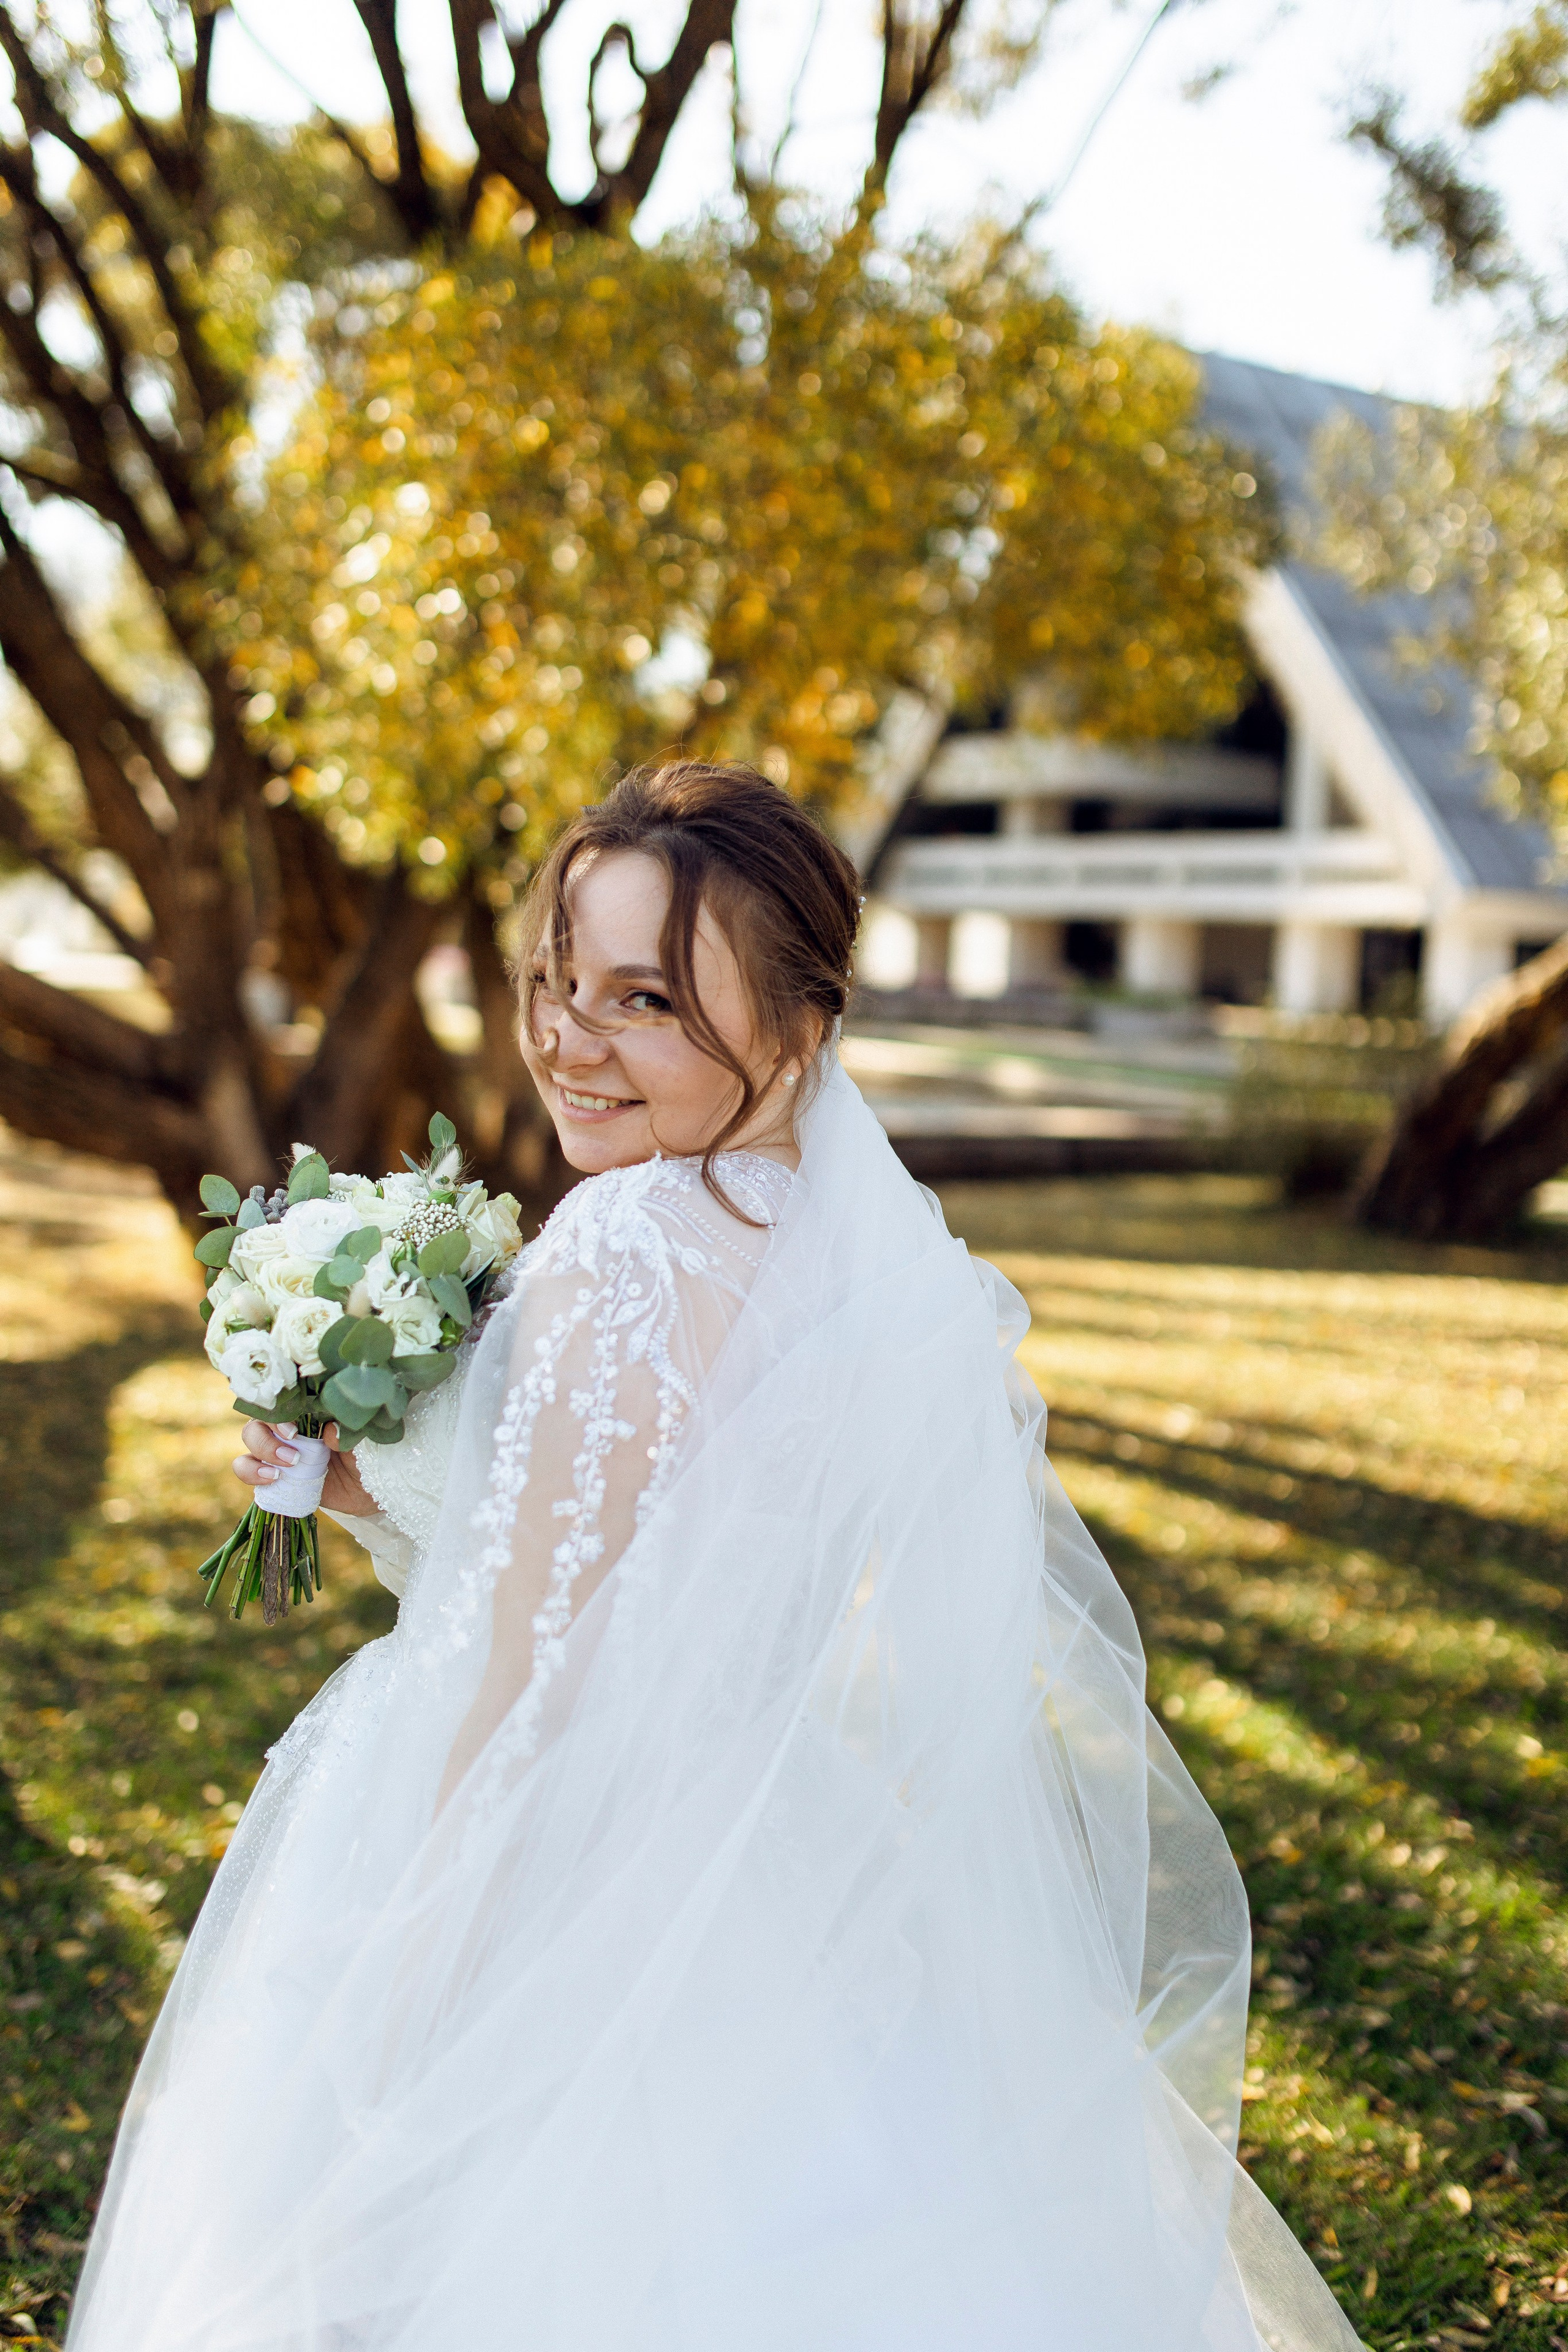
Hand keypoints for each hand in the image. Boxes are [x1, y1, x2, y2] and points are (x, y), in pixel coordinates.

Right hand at [233, 1421, 373, 1516]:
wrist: (367, 1491)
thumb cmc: (366, 1457)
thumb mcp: (362, 1442)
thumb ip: (346, 1433)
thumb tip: (330, 1432)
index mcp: (310, 1412)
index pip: (283, 1401)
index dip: (279, 1413)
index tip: (293, 1432)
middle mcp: (291, 1427)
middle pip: (260, 1419)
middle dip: (267, 1438)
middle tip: (292, 1457)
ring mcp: (279, 1449)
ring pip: (250, 1439)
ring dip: (259, 1454)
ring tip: (279, 1473)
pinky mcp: (274, 1474)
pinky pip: (247, 1468)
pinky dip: (251, 1473)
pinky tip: (271, 1480)